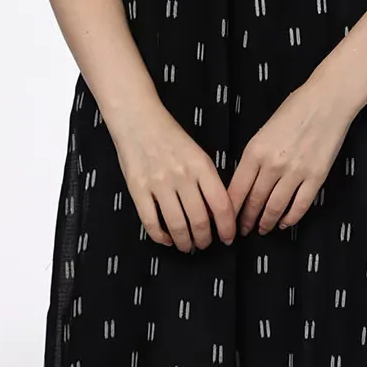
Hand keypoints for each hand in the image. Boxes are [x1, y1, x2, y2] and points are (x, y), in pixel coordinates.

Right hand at [109, 104, 236, 252]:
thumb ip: (208, 180)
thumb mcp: (198, 154)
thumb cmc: (171, 136)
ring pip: (177, 225)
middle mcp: (182, 176)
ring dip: (185, 242)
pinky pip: (150, 221)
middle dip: (205, 239)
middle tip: (205, 244)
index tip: (228, 238)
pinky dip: (160, 236)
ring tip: (187, 246)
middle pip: (200, 220)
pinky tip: (166, 239)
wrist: (139, 120)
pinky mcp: (138, 188)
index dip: (227, 227)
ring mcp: (159, 183)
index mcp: (201, 166)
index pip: (221, 205)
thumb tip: (218, 212)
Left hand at [227, 79, 354, 235]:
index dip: (230, 210)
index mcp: (255, 150)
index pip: (237, 189)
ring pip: (275, 207)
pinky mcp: (316, 177)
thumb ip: (254, 156)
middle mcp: (273, 164)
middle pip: (254, 202)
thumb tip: (246, 181)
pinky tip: (285, 222)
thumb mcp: (264, 130)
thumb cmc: (295, 109)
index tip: (227, 220)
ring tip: (262, 228)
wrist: (327, 101)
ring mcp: (295, 172)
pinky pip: (300, 205)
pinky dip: (291, 218)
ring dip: (266, 222)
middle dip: (246, 220)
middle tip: (242, 230)